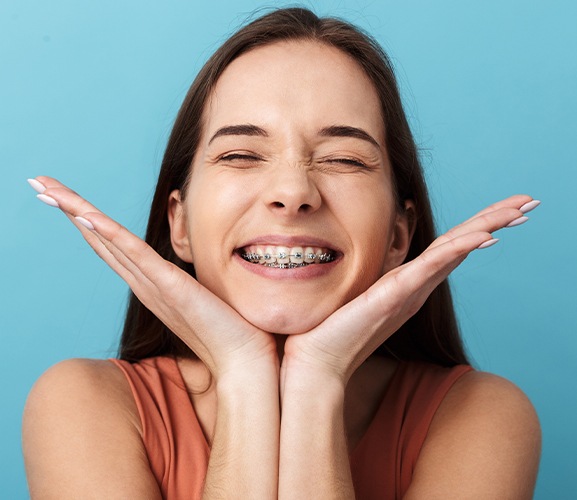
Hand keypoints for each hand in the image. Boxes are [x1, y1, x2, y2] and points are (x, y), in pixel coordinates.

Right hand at [30, 177, 277, 378]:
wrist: (243, 361)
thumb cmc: (228, 330)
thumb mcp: (202, 294)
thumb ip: (188, 281)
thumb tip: (193, 269)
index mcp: (150, 283)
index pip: (111, 244)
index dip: (86, 219)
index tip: (62, 196)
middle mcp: (144, 283)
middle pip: (99, 239)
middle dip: (69, 209)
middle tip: (38, 182)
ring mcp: (154, 286)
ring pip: (108, 241)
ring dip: (77, 213)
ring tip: (47, 188)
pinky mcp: (172, 288)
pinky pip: (136, 256)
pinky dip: (110, 235)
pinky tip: (87, 216)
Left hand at [281, 195, 538, 384]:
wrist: (318, 360)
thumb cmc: (336, 327)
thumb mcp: (361, 290)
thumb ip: (378, 272)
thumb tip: (381, 250)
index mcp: (410, 282)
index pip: (450, 246)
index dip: (479, 225)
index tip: (509, 208)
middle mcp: (416, 286)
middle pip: (462, 245)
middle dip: (496, 220)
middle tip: (530, 202)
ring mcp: (408, 291)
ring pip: (454, 251)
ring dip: (488, 227)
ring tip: (520, 211)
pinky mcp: (393, 296)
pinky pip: (430, 268)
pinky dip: (458, 251)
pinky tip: (482, 236)